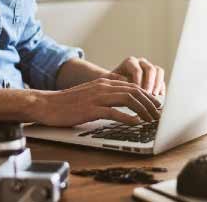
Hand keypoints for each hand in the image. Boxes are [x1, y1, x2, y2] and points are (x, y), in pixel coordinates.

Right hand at [31, 78, 161, 126]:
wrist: (46, 104)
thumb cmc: (67, 102)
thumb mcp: (90, 94)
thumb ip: (106, 95)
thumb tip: (123, 102)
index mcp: (104, 82)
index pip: (132, 86)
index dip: (147, 96)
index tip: (156, 106)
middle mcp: (103, 86)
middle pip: (134, 91)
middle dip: (150, 103)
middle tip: (159, 114)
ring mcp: (97, 97)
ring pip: (128, 99)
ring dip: (143, 110)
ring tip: (151, 120)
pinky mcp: (91, 109)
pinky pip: (114, 112)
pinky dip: (127, 117)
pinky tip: (135, 123)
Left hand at [105, 56, 165, 95]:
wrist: (115, 85)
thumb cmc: (111, 84)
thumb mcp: (109, 81)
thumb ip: (115, 80)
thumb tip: (127, 83)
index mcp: (130, 62)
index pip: (137, 70)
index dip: (139, 81)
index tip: (138, 92)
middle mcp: (141, 63)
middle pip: (150, 69)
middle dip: (150, 83)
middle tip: (149, 94)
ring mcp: (149, 68)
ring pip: (158, 72)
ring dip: (158, 84)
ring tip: (155, 96)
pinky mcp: (155, 76)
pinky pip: (162, 79)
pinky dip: (162, 87)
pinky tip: (160, 97)